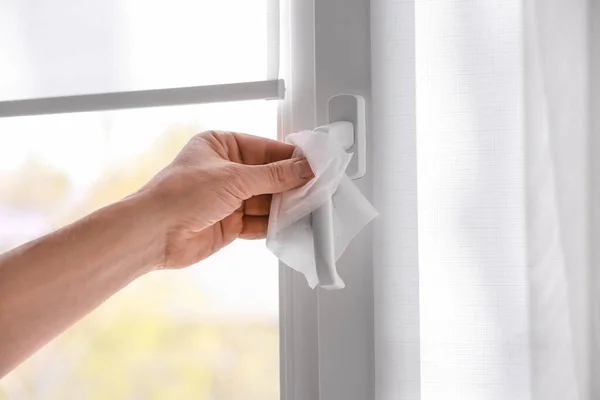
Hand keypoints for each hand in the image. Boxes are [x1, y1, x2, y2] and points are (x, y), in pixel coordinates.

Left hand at [139, 131, 312, 268]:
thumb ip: (273, 175)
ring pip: (266, 201)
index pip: (266, 149)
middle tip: (318, 189)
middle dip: (291, 185)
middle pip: (269, 176)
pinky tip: (291, 224)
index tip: (316, 164)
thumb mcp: (234, 178)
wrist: (154, 234)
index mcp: (222, 145)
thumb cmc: (179, 195)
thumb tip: (303, 167)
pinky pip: (260, 222)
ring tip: (310, 209)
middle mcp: (226, 170)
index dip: (292, 158)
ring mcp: (228, 198)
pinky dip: (275, 225)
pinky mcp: (229, 223)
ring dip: (285, 206)